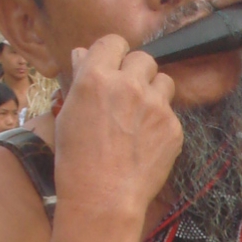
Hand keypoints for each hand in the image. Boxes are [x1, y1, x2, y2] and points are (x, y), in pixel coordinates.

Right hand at [52, 34, 181, 224]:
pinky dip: (162, 123)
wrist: (103, 199)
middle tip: (127, 96)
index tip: (113, 66)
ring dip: (154, 93)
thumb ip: (81, 79)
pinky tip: (146, 143)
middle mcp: (128, 85)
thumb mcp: (68, 114)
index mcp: (96, 76)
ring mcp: (155, 105)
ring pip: (164, 82)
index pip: (114, 42)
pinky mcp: (173, 127)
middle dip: (136, 73)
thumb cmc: (77, 161)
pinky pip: (171, 113)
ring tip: (140, 117)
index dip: (114, 54)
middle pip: (144, 59)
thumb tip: (83, 54)